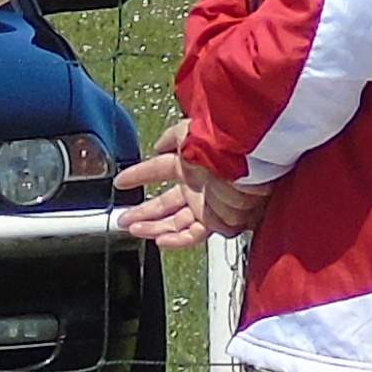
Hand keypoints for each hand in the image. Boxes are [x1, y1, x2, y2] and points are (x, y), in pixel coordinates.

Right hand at [121, 126, 262, 244]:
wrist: (251, 162)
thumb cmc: (224, 143)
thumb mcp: (190, 130)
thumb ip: (172, 137)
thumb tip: (157, 146)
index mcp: (188, 162)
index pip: (157, 169)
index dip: (137, 175)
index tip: (120, 181)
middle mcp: (195, 185)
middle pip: (164, 203)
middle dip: (143, 211)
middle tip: (124, 219)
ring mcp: (205, 204)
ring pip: (174, 221)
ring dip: (153, 228)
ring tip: (134, 229)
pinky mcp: (216, 221)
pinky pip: (193, 234)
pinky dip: (176, 240)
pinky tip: (160, 241)